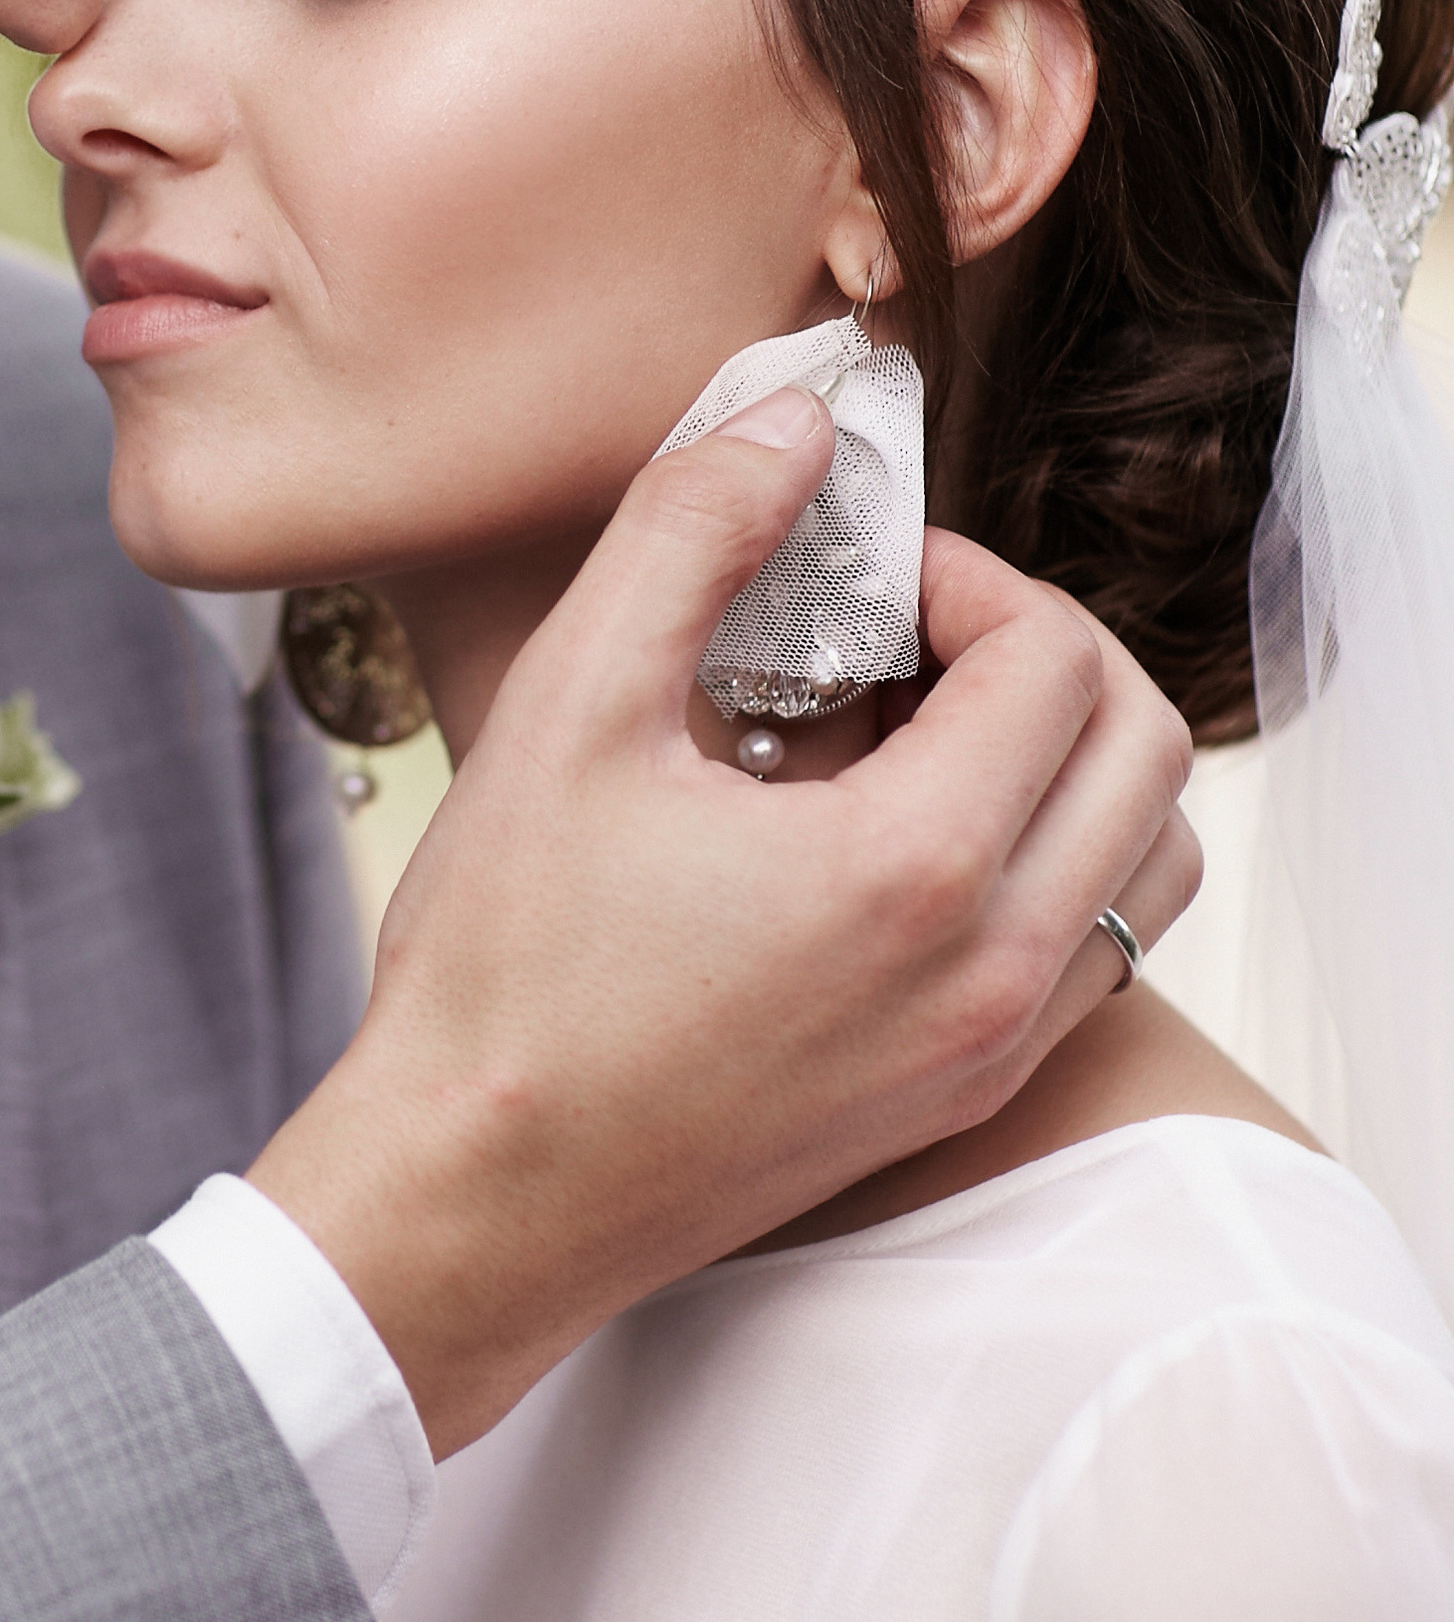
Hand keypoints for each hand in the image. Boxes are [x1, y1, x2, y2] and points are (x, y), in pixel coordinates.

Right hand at [248, 388, 1198, 1455]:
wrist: (475, 1197)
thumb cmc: (504, 969)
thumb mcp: (570, 703)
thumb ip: (693, 531)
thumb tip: (794, 424)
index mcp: (911, 869)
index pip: (1052, 657)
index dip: (963, 576)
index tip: (857, 578)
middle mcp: (989, 971)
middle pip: (1141, 746)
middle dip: (1039, 650)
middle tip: (905, 635)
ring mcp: (990, 1050)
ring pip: (1147, 859)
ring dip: (1068, 760)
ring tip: (916, 733)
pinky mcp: (962, 1099)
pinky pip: (1095, 954)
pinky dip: (1049, 865)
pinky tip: (901, 842)